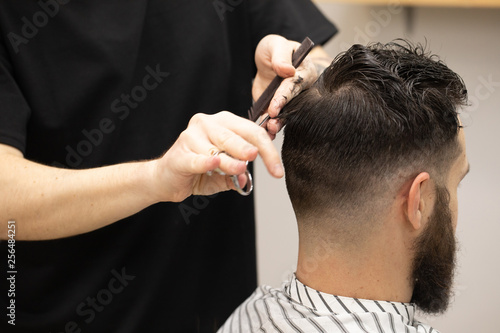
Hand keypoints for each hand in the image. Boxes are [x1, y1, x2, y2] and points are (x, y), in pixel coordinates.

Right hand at [150, 111, 283, 201]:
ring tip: (241, 170)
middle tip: (270, 165)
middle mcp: (207, 124)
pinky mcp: (180, 154)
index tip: (278, 170)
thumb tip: (246, 177)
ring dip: (232, 162)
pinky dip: (206, 163)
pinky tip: (213, 164)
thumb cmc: (197, 171)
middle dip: (257, 152)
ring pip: (219, 149)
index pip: (251, 131)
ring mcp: (191, 137)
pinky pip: (198, 159)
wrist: (165, 179)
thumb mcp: (223, 172)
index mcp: (222, 123)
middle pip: (238, 136)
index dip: (268, 150)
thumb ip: (237, 171)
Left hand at [253, 35, 328, 137]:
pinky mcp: (277, 107)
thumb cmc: (276, 49)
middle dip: (282, 116)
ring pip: (285, 115)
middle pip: (292, 105)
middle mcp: (300, 90)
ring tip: (268, 131)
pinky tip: (262, 132)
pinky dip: (267, 126)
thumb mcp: (276, 45)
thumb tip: (287, 70)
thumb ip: (281, 55)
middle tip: (271, 125)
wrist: (269, 59)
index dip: (283, 97)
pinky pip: (274, 118)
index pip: (294, 85)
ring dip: (276, 124)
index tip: (274, 108)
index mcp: (304, 72)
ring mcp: (289, 101)